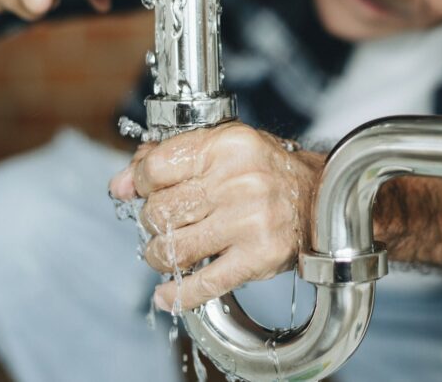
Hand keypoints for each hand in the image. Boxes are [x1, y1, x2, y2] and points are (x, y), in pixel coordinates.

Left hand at [109, 123, 323, 312]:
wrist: (321, 199)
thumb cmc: (267, 172)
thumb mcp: (222, 149)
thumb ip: (169, 159)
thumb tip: (120, 185)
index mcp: (227, 146)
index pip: (156, 167)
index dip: (138, 182)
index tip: (140, 190)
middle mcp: (238, 181)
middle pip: (160, 210)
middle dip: (152, 222)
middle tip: (164, 223)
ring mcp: (248, 221)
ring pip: (174, 247)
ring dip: (160, 255)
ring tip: (168, 251)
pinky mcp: (257, 257)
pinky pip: (204, 283)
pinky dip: (178, 294)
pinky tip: (166, 296)